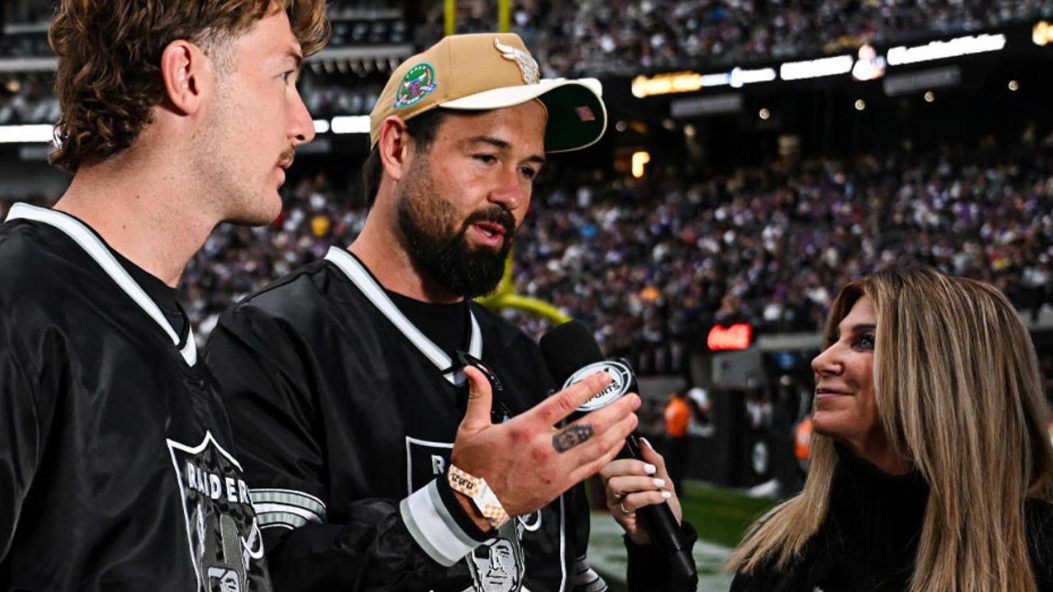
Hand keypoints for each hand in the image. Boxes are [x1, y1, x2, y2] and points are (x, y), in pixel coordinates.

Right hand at [451, 366, 640, 529]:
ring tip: (632, 417)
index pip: (564, 402)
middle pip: (590, 426)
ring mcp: (556, 469)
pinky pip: (592, 468)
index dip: (588, 387)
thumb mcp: (471, 427)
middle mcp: (545, 448)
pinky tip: (618, 443)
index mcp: (525, 429)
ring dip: (619, 431)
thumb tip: (472, 371)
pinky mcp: (560, 485)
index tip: (605, 377)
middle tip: (631, 398)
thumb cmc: (474, 467)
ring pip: (596, 447)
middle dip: (616, 410)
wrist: (474, 505)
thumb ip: (479, 396)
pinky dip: (609, 454)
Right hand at [599, 437, 681, 544]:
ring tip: (659, 486)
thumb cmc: (663, 503)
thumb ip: (654, 461)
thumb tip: (642, 441)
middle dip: (631, 466)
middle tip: (651, 470)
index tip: (637, 446)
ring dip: (641, 482)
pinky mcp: (620, 516)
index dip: (617, 450)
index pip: (608, 458)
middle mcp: (611, 487)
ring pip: (615, 484)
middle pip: (607, 470)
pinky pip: (630, 501)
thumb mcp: (663, 478)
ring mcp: (614, 502)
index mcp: (619, 474)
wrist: (669, 530)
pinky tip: (661, 497)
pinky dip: (648, 496)